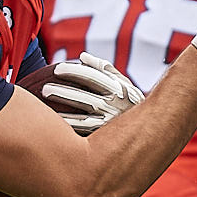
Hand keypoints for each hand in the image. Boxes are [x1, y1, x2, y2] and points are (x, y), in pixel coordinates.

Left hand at [19, 52, 144, 134]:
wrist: (151, 131)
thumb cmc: (129, 103)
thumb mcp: (124, 84)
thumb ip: (105, 69)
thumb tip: (82, 56)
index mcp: (120, 89)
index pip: (94, 77)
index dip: (74, 72)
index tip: (56, 69)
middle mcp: (116, 107)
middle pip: (85, 98)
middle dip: (64, 92)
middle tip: (44, 88)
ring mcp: (110, 125)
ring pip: (82, 118)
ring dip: (62, 112)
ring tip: (46, 106)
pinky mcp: (105, 140)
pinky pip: (82, 134)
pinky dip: (68, 128)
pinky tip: (52, 125)